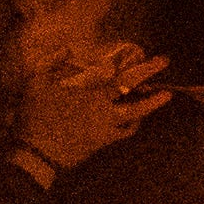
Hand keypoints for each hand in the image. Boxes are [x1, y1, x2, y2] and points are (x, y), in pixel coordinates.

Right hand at [15, 46, 169, 171]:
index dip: (146, 69)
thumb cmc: (35, 117)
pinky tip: (128, 121)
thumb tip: (67, 48)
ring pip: (132, 123)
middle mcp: (105, 114)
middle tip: (168, 89)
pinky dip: (128, 126)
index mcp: (93, 96)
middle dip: (154, 97)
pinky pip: (120, 134)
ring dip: (144, 112)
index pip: (125, 79)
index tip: (163, 61)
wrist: (35, 155)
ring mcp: (104, 132)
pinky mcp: (99, 145)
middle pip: (138, 105)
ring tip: (154, 102)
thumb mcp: (36, 83)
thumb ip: (52, 62)